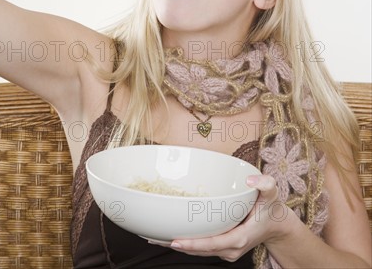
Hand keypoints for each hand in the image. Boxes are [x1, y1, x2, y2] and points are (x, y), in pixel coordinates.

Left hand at [168, 174, 288, 262]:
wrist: (277, 226)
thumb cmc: (271, 210)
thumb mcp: (272, 194)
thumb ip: (265, 184)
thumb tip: (250, 180)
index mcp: (240, 238)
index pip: (212, 244)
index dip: (193, 243)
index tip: (175, 241)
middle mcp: (231, 249)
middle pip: (200, 250)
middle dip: (177, 245)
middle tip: (154, 237)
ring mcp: (226, 251)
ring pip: (199, 251)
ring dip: (179, 245)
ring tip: (156, 237)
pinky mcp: (223, 248)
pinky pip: (202, 248)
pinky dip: (187, 243)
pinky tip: (172, 236)